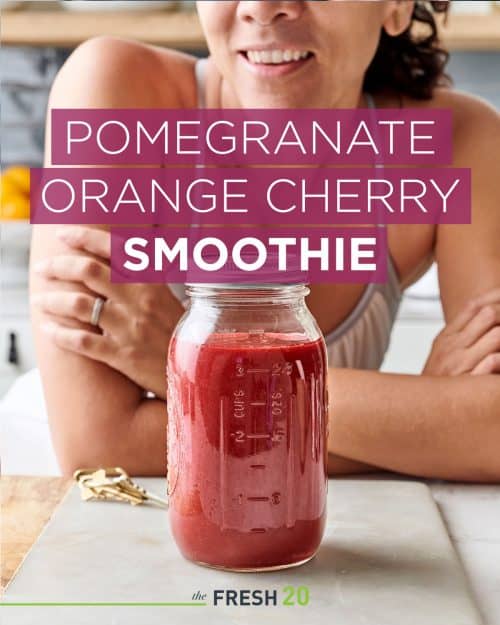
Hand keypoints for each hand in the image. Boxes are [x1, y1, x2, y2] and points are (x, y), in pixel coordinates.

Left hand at [33, 227, 184, 398]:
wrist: (196, 371)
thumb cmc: (181, 334)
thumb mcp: (171, 299)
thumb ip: (148, 279)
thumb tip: (128, 258)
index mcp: (152, 283)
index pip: (115, 249)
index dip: (85, 237)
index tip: (64, 234)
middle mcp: (138, 300)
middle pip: (88, 270)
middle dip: (59, 265)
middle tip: (43, 268)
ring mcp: (129, 327)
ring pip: (79, 304)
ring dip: (52, 300)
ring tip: (39, 301)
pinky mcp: (121, 355)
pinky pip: (82, 341)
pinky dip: (59, 334)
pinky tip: (48, 329)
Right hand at [423, 288, 499, 375]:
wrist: (420, 410)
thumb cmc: (437, 382)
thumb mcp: (441, 351)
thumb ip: (460, 333)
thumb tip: (484, 315)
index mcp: (446, 336)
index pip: (474, 306)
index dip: (495, 303)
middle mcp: (452, 346)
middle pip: (488, 314)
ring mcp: (460, 363)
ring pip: (496, 334)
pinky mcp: (468, 381)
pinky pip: (494, 360)